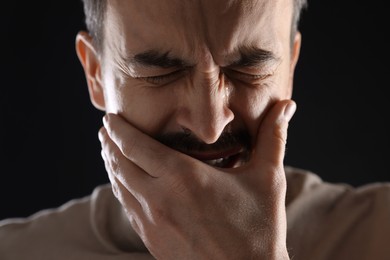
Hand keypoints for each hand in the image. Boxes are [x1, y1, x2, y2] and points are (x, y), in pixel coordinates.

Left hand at [98, 100, 295, 259]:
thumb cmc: (259, 228)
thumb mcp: (268, 179)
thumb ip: (273, 137)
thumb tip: (287, 105)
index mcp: (183, 177)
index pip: (135, 145)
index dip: (118, 129)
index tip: (110, 117)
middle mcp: (159, 198)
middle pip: (120, 163)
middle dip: (109, 142)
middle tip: (105, 128)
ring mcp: (152, 222)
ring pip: (119, 186)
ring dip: (110, 164)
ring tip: (108, 150)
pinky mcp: (152, 241)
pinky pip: (127, 208)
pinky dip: (119, 189)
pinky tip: (122, 184)